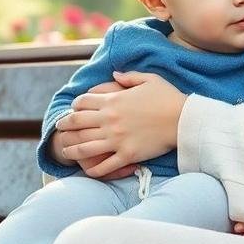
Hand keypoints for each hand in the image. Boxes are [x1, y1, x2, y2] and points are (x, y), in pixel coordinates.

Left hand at [56, 71, 187, 177]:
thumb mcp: (149, 79)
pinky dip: (93, 169)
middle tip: (60, 129)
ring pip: (84, 147)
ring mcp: (117, 139)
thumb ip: (128, 76)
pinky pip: (104, 166)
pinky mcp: (126, 155)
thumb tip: (114, 74)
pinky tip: (88, 170)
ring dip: (72, 149)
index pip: (83, 102)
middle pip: (77, 123)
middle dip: (65, 126)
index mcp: (113, 101)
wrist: (183, 120)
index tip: (73, 109)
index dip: (75, 105)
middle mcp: (110, 121)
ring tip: (66, 151)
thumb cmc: (168, 97)